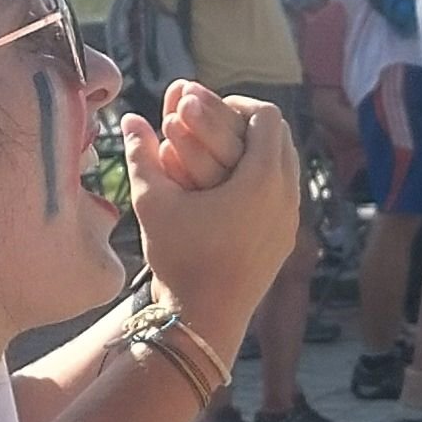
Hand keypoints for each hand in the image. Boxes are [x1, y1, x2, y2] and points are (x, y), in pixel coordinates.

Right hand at [126, 85, 300, 328]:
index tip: (207, 108)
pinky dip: (264, 177)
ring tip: (220, 150)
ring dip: (257, 150)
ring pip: (286, 164)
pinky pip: (285, 191)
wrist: (205, 318)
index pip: (266, 116)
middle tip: (213, 123)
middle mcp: (287, 196)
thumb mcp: (152, 202)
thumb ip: (142, 154)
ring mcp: (292, 219)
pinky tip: (231, 184)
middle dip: (247, 123)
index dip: (236, 103)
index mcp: (262, 180)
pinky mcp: (287, 237)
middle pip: (281, 136)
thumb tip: (130, 117)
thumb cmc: (177, 258)